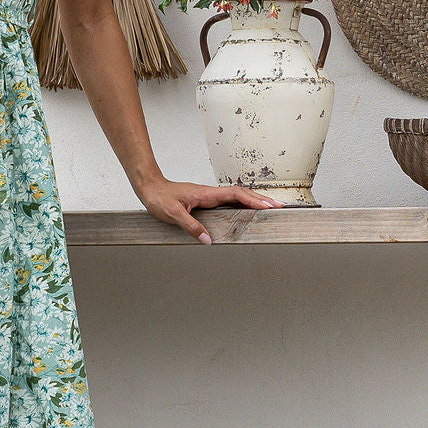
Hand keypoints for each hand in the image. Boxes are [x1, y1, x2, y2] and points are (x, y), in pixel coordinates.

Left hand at [135, 176, 283, 243]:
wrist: (149, 188)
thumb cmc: (159, 197)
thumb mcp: (173, 214)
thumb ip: (191, 226)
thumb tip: (208, 240)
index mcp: (206, 194)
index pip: (235, 194)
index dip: (252, 200)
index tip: (266, 205)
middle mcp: (210, 193)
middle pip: (241, 194)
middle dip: (260, 199)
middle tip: (278, 206)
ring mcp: (209, 196)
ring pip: (236, 197)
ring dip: (253, 201)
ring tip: (269, 208)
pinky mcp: (205, 200)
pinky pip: (228, 201)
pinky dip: (241, 204)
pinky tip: (247, 210)